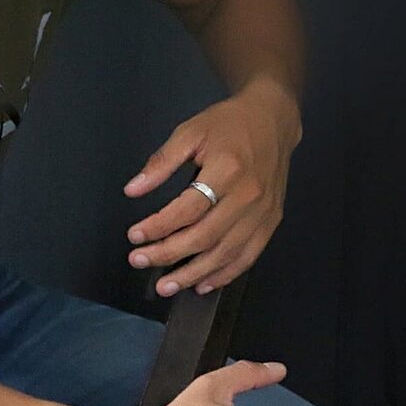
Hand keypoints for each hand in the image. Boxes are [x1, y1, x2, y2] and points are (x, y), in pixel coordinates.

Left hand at [123, 77, 301, 295]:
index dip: (158, 226)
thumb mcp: (189, 132)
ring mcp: (263, 212)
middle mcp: (248, 196)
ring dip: (193, 273)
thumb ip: (161, 162)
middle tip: (139, 261)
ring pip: (226, 253)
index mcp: (227, 170)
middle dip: (168, 254)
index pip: (187, 209)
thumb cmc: (228, 124)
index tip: (134, 236)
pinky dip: (224, 274)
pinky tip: (202, 283)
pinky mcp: (271, 221)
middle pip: (205, 236)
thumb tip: (133, 189)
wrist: (272, 119)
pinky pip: (248, 256)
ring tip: (166, 286)